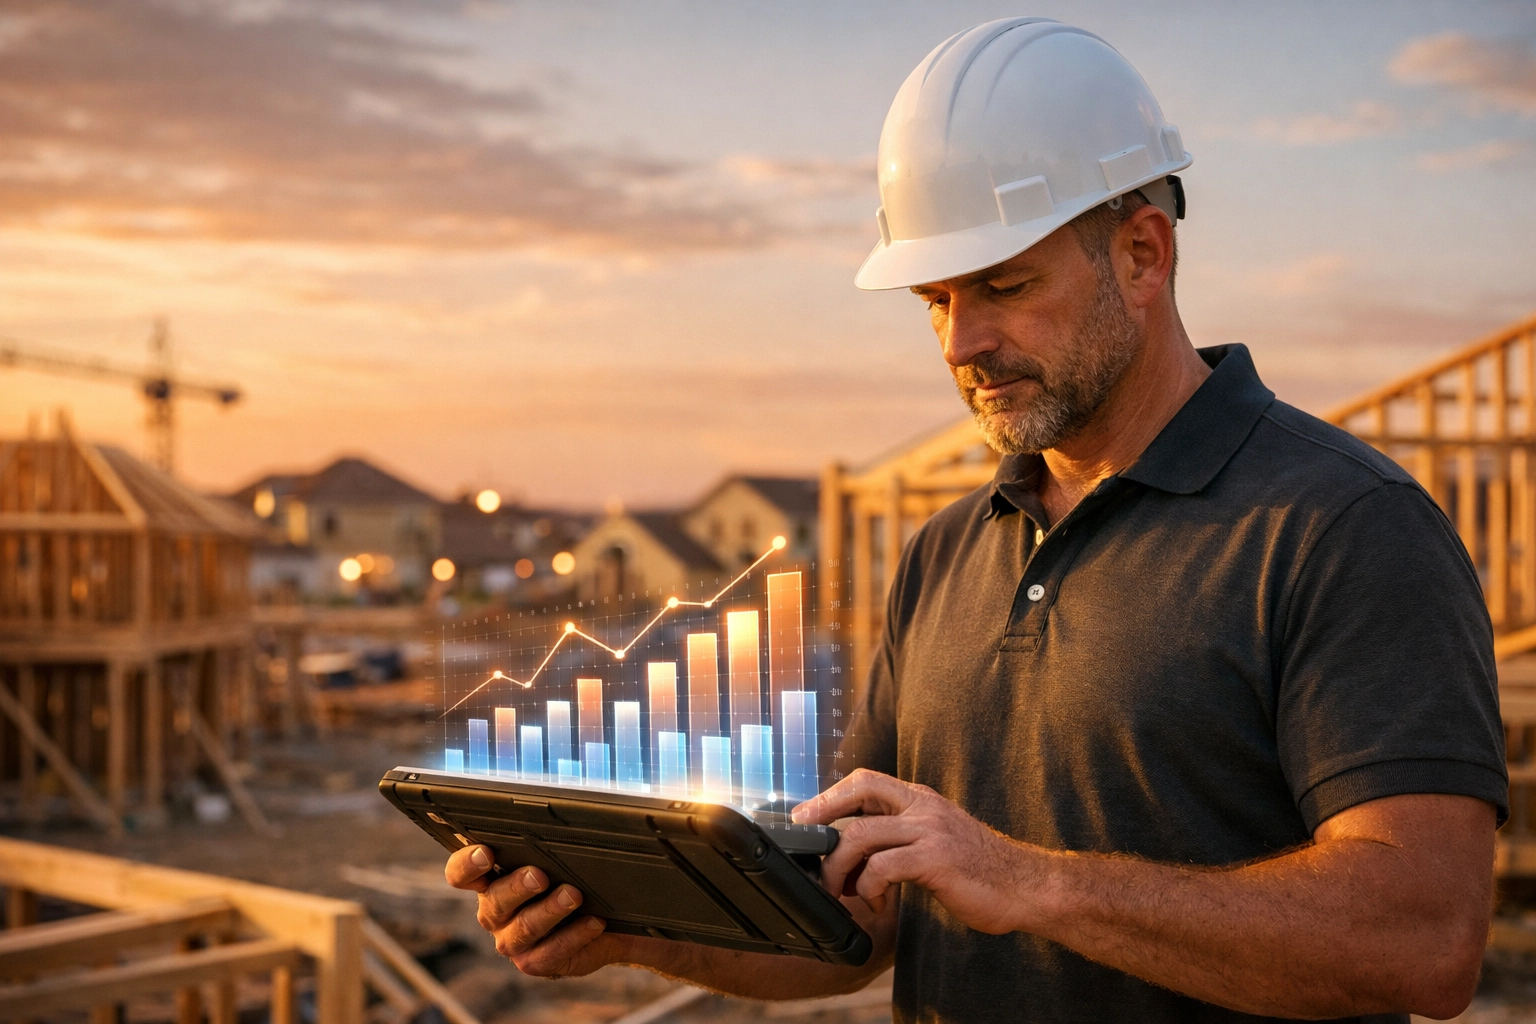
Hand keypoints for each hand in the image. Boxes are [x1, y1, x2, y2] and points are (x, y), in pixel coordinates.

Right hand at [444, 845, 633, 976]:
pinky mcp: (535, 962)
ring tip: (573, 895)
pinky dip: (575, 935)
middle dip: (517, 887)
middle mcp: (494, 912)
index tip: (486, 853)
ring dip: (550, 910)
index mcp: (489, 879)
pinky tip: (594, 920)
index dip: (467, 864)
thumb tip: (562, 820)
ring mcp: (511, 940)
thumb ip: (546, 845)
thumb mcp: (558, 858)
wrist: (603, 921)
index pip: (461, 872)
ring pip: (524, 928)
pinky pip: (551, 952)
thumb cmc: (573, 878)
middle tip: (539, 875)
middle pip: (495, 901)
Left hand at [792, 769, 1040, 934]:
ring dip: (839, 867)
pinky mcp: (936, 860)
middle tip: (806, 840)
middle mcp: (924, 807)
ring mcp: (930, 831)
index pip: (867, 781)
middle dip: (823, 811)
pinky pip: (882, 867)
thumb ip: (903, 836)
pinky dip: (867, 889)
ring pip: (861, 835)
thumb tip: (856, 848)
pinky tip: (877, 904)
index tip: (806, 816)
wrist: (1026, 887)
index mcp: (922, 800)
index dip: (832, 795)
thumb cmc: (980, 870)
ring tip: (841, 890)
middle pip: (860, 790)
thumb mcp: (937, 840)